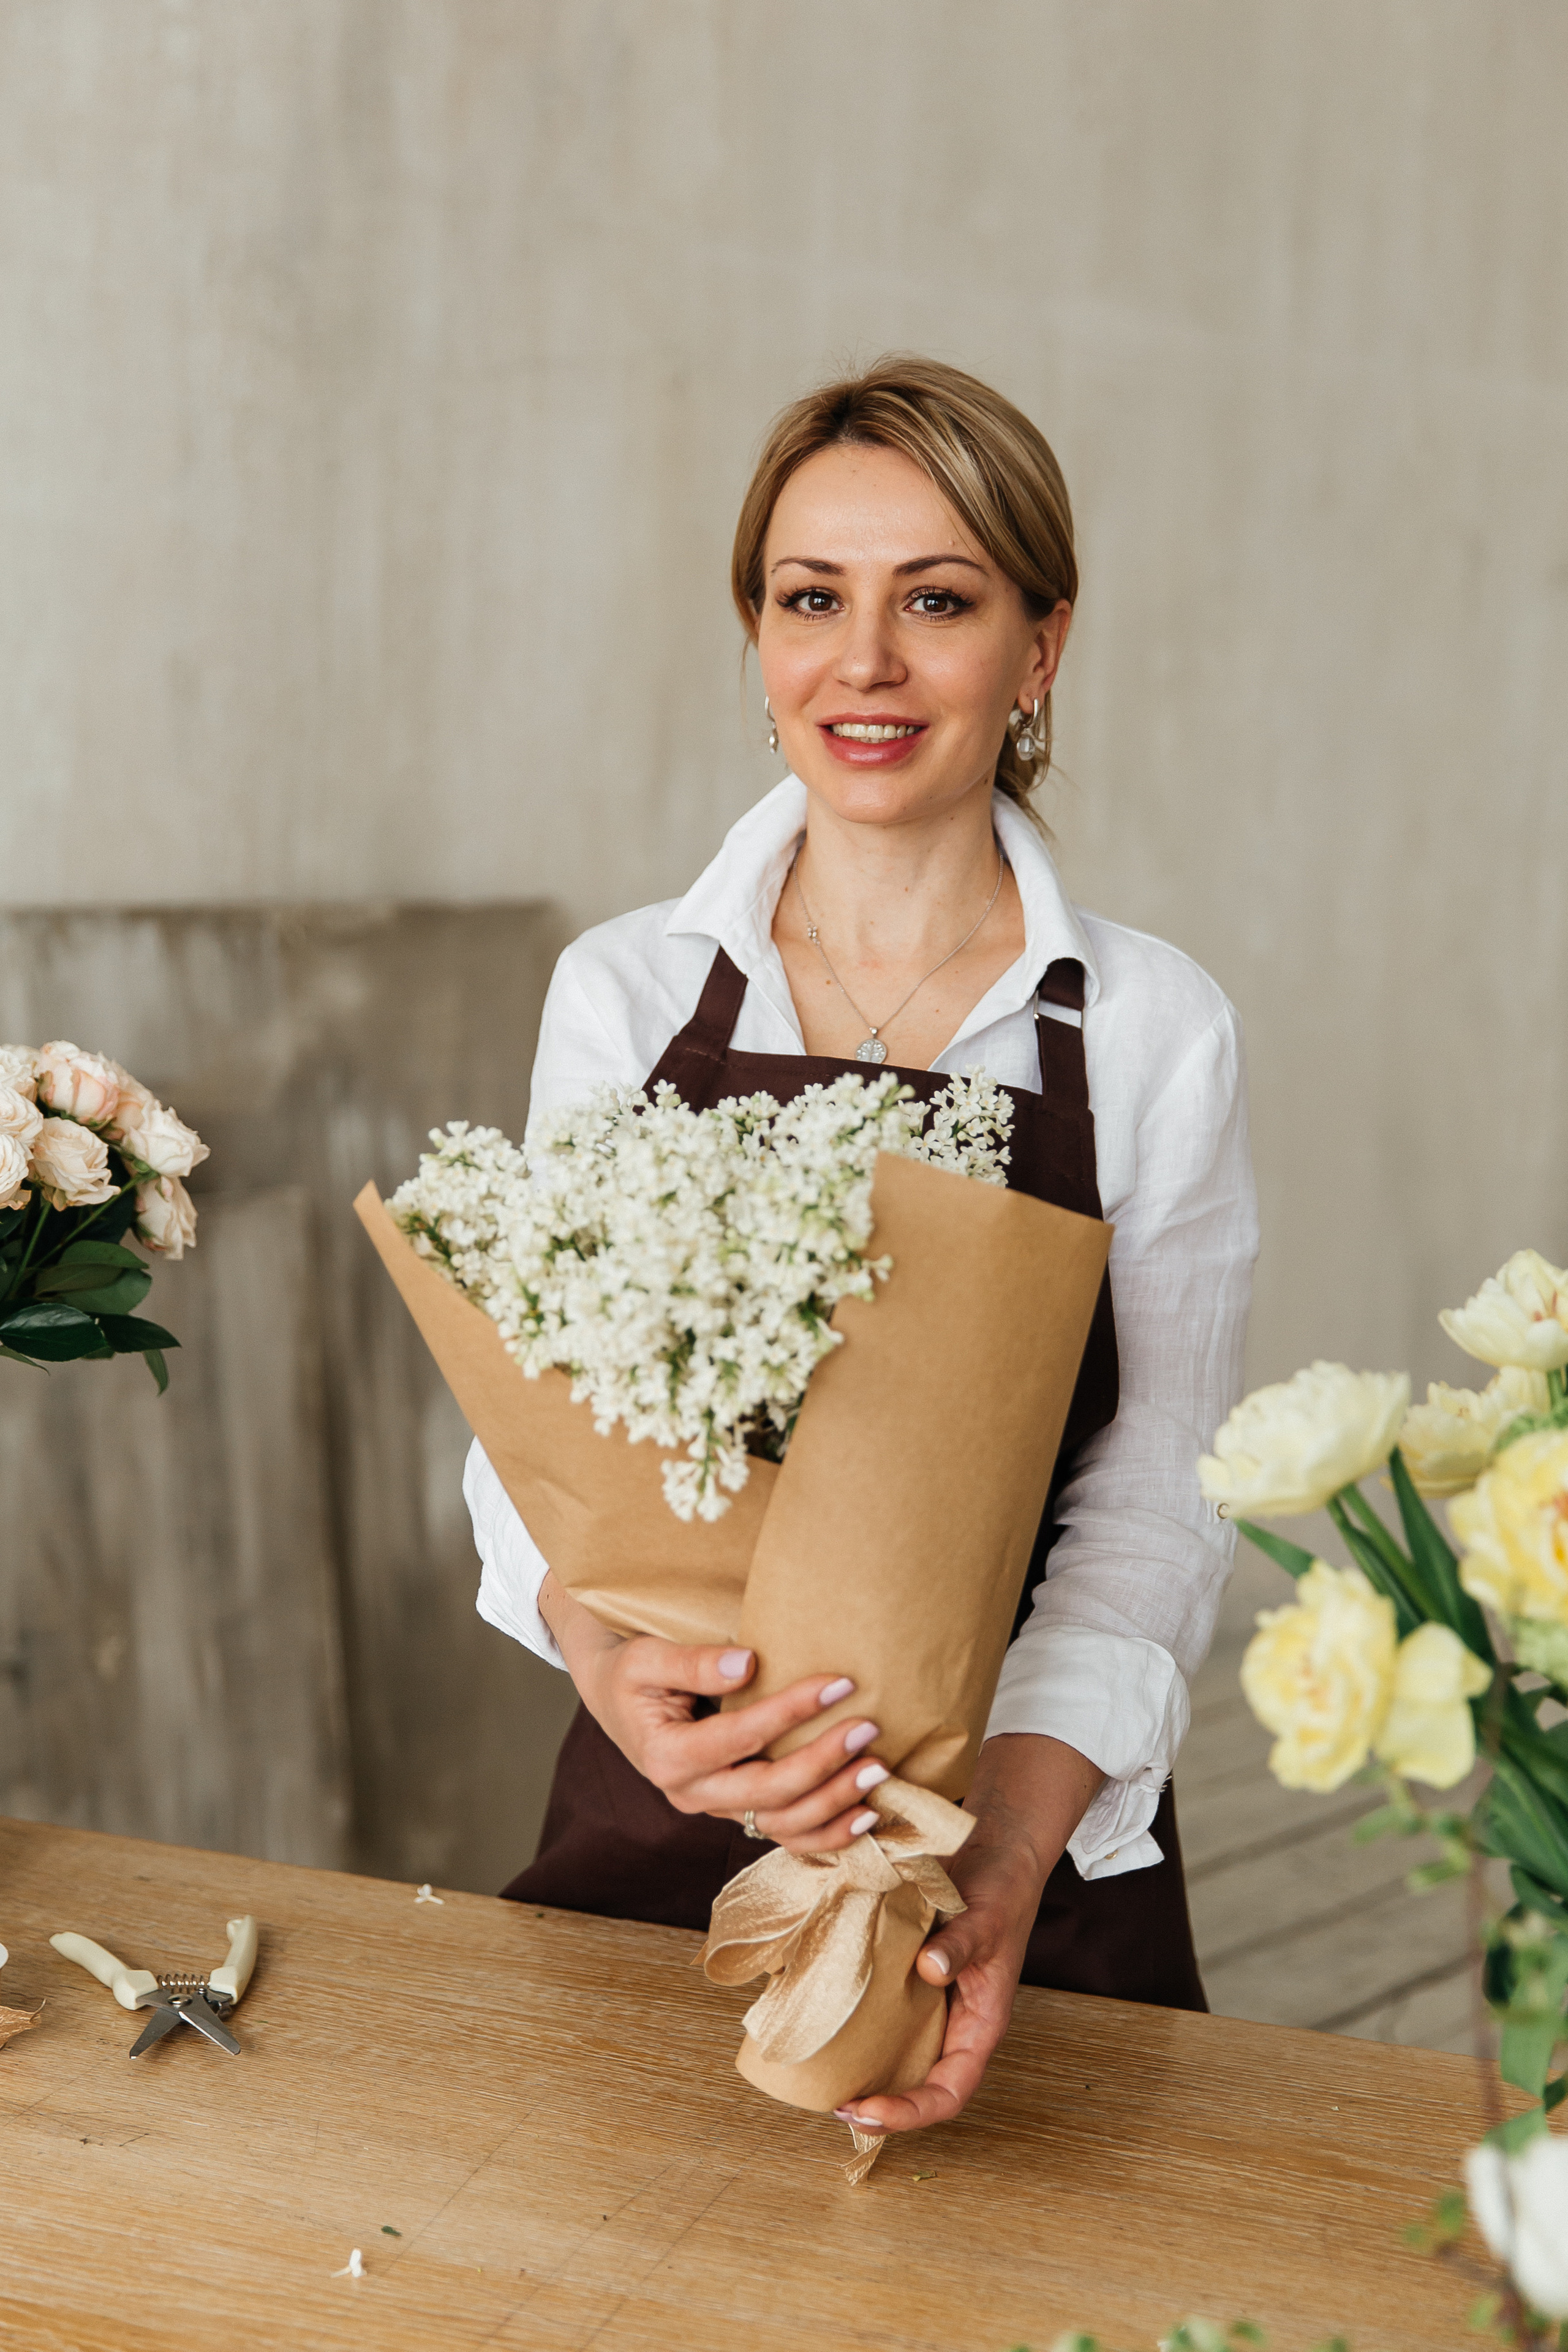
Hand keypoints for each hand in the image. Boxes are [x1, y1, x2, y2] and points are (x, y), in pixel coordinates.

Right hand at [537, 1571, 889, 1854]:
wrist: (617, 1699)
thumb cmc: (632, 1672)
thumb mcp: (647, 1659)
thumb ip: (693, 1663)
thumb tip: (747, 1663)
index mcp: (667, 1757)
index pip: (741, 1737)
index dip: (792, 1712)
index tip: (839, 1683)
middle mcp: (691, 1794)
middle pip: (768, 1791)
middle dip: (823, 1762)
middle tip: (868, 1729)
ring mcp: (715, 1809)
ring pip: (781, 1824)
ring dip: (834, 1803)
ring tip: (878, 1771)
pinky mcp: (735, 1811)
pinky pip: (784, 1835)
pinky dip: (826, 1835)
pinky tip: (865, 1817)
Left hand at [832, 1733, 1104, 2135]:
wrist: (994, 1850)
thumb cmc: (1001, 1889)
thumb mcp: (987, 1917)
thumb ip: (962, 1944)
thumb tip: (930, 1969)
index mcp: (981, 2025)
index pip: (951, 2092)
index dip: (912, 2112)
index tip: (867, 2109)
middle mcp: (955, 2023)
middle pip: (921, 2086)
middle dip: (882, 2105)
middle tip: (834, 2104)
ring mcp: (932, 2004)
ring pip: (900, 2056)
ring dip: (867, 2072)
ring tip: (823, 2076)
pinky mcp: (910, 1978)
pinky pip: (885, 2013)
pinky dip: (859, 2026)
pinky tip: (827, 2020)